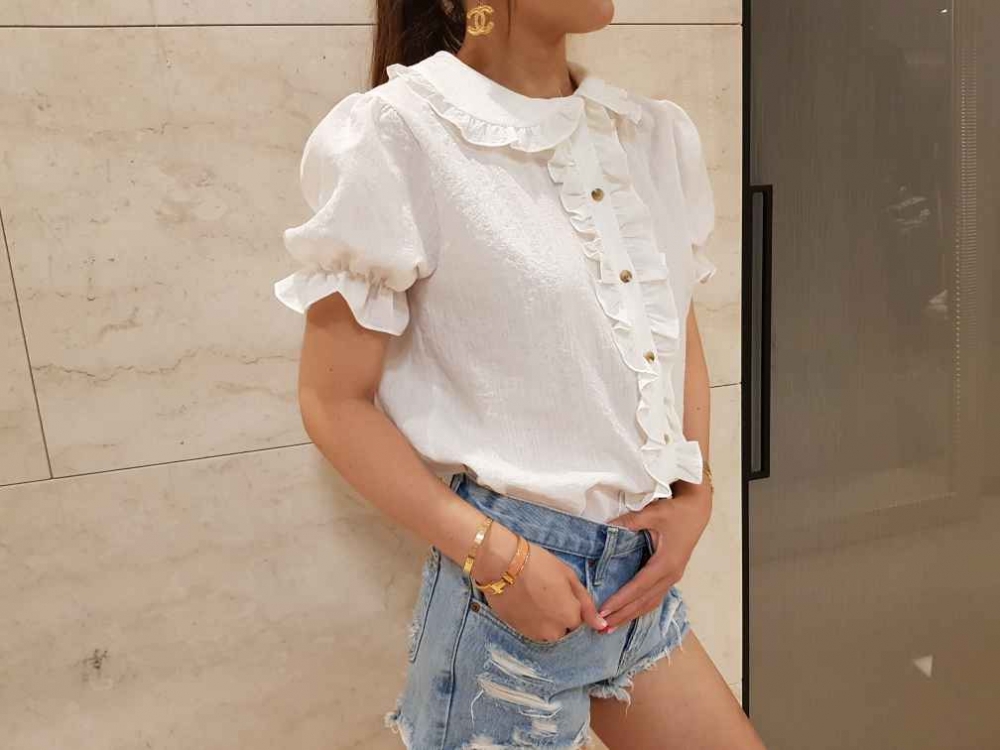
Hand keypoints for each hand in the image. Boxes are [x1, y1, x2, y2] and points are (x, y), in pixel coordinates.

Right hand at [474, 532, 607, 641]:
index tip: (564, 595)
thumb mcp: (569, 577)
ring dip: (547, 621)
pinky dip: (532, 621)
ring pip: (548, 632)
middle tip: (549, 595)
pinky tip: (526, 603)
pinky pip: (533, 631)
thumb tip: (601, 626)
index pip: (581, 623)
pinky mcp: (519, 632)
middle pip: (565, 630)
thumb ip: (586, 605)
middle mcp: (555, 632)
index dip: (573, 608)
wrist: (502, 565)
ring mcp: (535, 634)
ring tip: (536, 598)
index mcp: (571, 616)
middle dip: (561, 617)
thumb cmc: (539, 564)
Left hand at [598, 480, 711, 630]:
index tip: (603, 610)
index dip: (621, 600)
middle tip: (601, 627)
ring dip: (630, 616)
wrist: (696, 511)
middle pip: (644, 601)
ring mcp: (672, 578)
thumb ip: (630, 522)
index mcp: (666, 564)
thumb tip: (605, 527)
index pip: (639, 587)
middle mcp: (671, 576)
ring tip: (611, 627)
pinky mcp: (671, 576)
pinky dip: (639, 608)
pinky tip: (627, 614)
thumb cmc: (676, 513)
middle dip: (622, 615)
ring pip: (650, 603)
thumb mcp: (653, 514)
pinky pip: (654, 597)